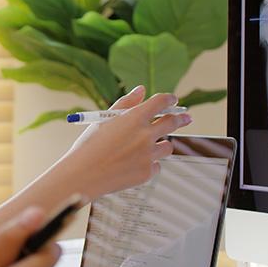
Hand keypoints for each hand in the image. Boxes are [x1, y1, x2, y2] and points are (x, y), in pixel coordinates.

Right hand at [58, 86, 191, 197]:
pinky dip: (149, 163)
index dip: (169, 99)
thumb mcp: (104, 120)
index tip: (172, 101)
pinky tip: (134, 164)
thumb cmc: (89, 146)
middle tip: (185, 118)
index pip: (162, 102)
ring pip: (167, 146)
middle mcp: (146, 135)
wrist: (82, 176)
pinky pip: (156, 165)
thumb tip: (141, 90)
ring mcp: (149, 155)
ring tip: (150, 146)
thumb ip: (126, 103)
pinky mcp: (147, 172)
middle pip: (173, 123)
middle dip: (181, 119)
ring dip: (162, 143)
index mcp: (135, 117)